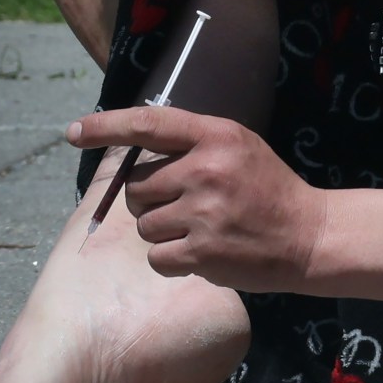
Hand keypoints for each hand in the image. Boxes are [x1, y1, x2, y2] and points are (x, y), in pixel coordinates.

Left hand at [66, 106, 328, 292]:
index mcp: (214, 136)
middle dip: (150, 199)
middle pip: (138, 186)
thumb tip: (132, 149)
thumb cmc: (267, 188)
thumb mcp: (237, 146)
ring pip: (144, 224)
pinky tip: (200, 252)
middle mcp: (205, 169)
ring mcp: (203, 212)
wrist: (308, 234)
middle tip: (184, 205)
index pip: (148, 123)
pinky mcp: (203, 251)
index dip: (106, 126)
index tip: (75, 131)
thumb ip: (192, 143)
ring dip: (162, 231)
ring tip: (200, 229)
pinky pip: (157, 256)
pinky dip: (171, 258)